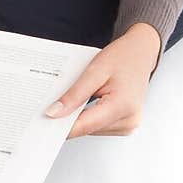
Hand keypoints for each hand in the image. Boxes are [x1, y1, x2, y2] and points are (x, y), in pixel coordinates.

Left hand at [43, 23, 161, 138]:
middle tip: (52, 106)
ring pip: (91, 129)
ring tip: (77, 98)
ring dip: (79, 117)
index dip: (60, 126)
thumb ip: (74, 95)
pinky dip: (88, 117)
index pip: (84, 125)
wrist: (141, 53)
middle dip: (68, 119)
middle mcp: (129, 120)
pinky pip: (98, 126)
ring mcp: (129, 125)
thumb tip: (53, 113)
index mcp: (122, 106)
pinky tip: (85, 103)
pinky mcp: (125, 125)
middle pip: (87, 129)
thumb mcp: (94, 70)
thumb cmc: (122, 57)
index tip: (41, 123)